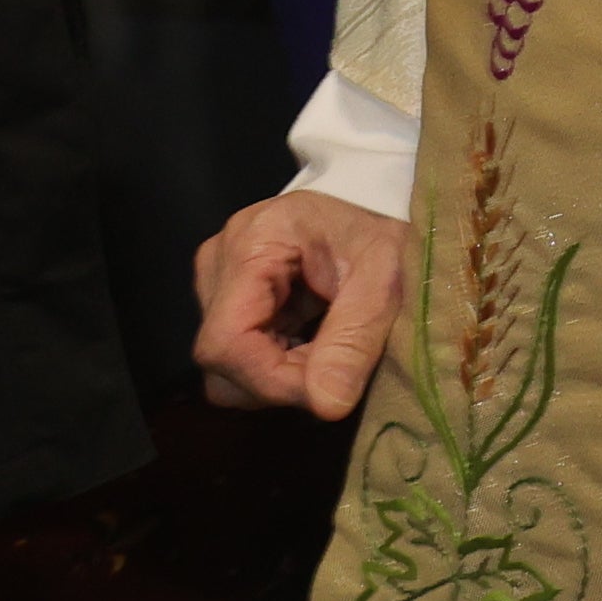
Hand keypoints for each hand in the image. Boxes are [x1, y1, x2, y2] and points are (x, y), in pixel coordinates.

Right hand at [192, 188, 411, 415]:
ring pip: (226, 365)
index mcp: (251, 244)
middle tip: (337, 363)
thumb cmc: (383, 222)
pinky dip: (278, 362)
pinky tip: (314, 340)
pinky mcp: (229, 295)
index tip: (327, 387)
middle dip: (278, 379)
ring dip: (279, 373)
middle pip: (219, 360)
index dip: (271, 380)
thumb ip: (354, 338)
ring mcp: (217, 278)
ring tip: (329, 346)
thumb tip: (327, 406)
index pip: (227, 342)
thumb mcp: (384, 277)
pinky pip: (239, 353)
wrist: (377, 194)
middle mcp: (218, 262)